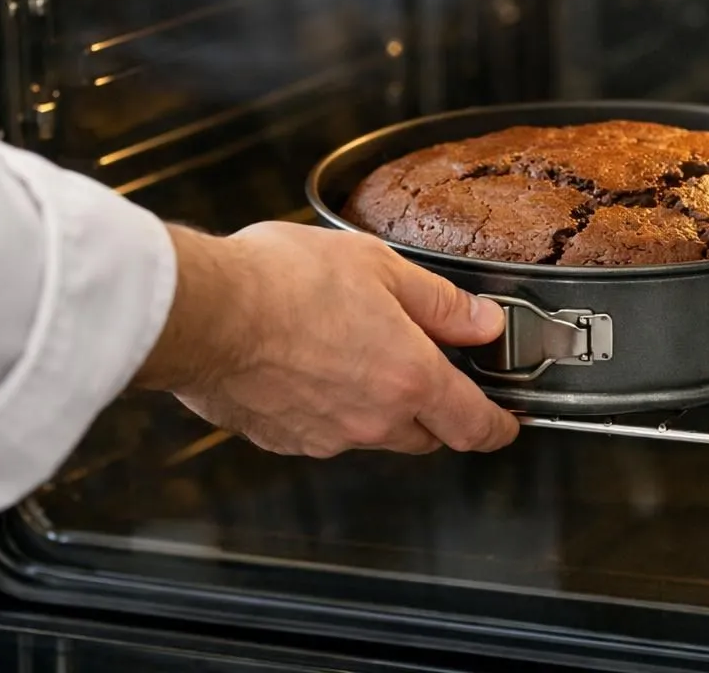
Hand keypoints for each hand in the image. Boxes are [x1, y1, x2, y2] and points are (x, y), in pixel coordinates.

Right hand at [132, 222, 519, 457]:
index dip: (498, 426)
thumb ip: (439, 303)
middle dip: (436, 410)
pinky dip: (328, 407)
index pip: (473, 425)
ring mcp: (325, 436)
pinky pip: (323, 431)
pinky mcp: (282, 440)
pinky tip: (308, 363)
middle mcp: (372, 420)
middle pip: (426, 434)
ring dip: (377, 405)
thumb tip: (483, 324)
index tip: (506, 422)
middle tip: (425, 368)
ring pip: (373, 434)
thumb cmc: (283, 282)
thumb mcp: (380, 268)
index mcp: (409, 378)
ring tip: (351, 349)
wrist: (202, 311)